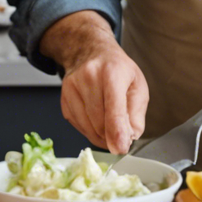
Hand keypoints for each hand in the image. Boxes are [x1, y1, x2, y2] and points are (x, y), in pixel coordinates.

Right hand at [42, 11, 148, 152]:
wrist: (90, 52)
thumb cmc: (117, 70)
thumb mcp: (138, 86)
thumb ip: (136, 114)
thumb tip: (128, 138)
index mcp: (112, 72)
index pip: (113, 108)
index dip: (117, 132)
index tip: (120, 149)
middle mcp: (88, 77)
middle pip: (99, 121)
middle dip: (112, 136)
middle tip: (123, 138)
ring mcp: (71, 87)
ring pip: (87, 126)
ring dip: (101, 136)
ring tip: (112, 130)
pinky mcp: (63, 98)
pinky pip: (77, 125)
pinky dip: (90, 131)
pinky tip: (98, 123)